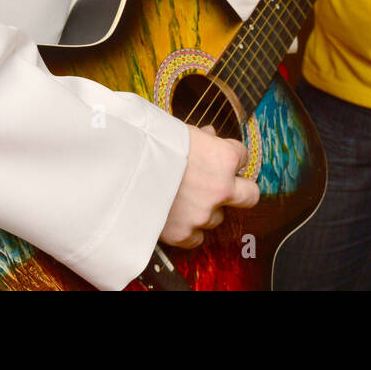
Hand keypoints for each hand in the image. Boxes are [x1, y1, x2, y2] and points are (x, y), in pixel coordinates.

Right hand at [160, 125, 259, 248]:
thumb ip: (203, 138)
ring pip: (217, 218)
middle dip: (241, 191)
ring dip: (206, 210)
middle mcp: (221, 188)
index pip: (243, 156)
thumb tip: (211, 135)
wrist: (120, 168)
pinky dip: (188, 230)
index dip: (228, 156)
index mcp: (225, 158)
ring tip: (181, 200)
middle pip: (250, 196)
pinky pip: (196, 238)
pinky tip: (175, 218)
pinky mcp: (183, 234)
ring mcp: (204, 213)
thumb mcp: (182, 131)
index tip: (214, 158)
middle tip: (224, 188)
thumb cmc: (150, 143)